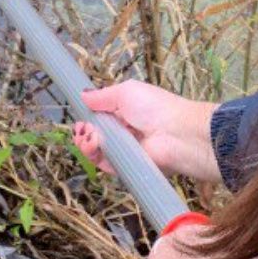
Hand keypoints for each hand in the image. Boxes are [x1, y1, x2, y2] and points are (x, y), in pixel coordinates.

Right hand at [74, 80, 220, 182]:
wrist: (176, 135)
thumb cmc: (154, 107)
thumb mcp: (126, 92)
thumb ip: (102, 96)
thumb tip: (83, 94)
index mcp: (127, 110)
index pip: (101, 115)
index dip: (88, 116)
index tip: (81, 116)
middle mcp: (125, 130)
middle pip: (95, 133)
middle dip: (84, 130)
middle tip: (83, 128)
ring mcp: (125, 149)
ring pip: (97, 149)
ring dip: (86, 142)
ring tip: (88, 137)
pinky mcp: (125, 166)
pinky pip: (104, 164)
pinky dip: (94, 155)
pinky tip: (92, 145)